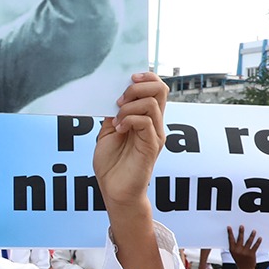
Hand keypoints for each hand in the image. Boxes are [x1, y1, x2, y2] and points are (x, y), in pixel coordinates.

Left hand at [93, 72, 167, 208]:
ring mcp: (155, 134)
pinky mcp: (151, 145)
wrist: (115, 190)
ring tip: (117, 119)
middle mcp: (154, 124)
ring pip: (151, 103)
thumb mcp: (108, 131)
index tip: (128, 78)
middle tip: (120, 99)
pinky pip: (146, 122)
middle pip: (161, 89)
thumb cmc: (111, 164)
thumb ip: (113, 113)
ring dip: (129, 106)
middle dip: (138, 86)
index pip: (156, 88)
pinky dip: (129, 119)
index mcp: (145, 118)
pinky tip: (119, 129)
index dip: (146, 77)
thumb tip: (113, 93)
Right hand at [227, 225, 262, 268]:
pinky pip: (255, 246)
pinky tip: (259, 238)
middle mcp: (239, 250)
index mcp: (233, 250)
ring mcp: (245, 252)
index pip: (231, 239)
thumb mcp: (234, 253)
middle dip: (241, 232)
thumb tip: (238, 235)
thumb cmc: (239, 260)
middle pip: (240, 239)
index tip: (229, 227)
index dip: (230, 233)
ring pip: (249, 241)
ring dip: (252, 235)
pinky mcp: (252, 254)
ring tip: (253, 231)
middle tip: (242, 226)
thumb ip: (235, 246)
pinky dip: (258, 241)